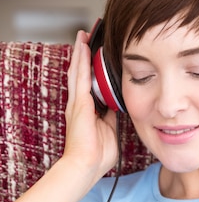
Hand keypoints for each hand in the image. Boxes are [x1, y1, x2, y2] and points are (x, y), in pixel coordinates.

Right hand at [62, 30, 118, 186]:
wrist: (86, 165)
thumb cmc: (97, 156)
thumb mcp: (110, 131)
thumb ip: (112, 118)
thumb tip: (118, 108)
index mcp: (87, 112)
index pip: (89, 85)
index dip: (91, 71)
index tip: (96, 58)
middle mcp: (79, 105)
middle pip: (80, 74)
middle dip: (84, 57)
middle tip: (87, 39)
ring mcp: (77, 103)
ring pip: (78, 71)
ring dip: (80, 53)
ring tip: (83, 36)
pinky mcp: (79, 103)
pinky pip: (79, 76)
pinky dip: (81, 60)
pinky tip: (82, 47)